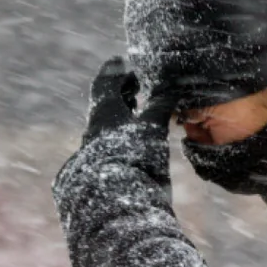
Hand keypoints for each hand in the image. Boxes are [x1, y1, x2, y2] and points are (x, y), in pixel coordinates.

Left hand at [54, 57, 174, 202]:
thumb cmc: (135, 159)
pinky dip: (122, 131)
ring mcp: (94, 149)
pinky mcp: (99, 166)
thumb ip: (161, 106)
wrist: (114, 203)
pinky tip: (134, 139)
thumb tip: (171, 85)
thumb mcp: (152, 128)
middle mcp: (95, 128)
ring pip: (108, 123)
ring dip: (123, 113)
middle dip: (121, 92)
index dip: (115, 71)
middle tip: (135, 84)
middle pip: (106, 103)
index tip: (122, 62)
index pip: (105, 83)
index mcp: (104, 112)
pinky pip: (110, 139)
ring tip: (138, 109)